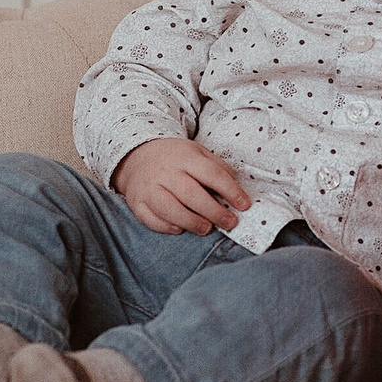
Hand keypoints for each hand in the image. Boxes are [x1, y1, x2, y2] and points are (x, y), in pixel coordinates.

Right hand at [113, 137, 251, 234]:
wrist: (137, 155)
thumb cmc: (175, 158)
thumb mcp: (198, 152)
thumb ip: (217, 168)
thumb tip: (236, 188)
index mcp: (185, 157)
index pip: (211, 174)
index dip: (230, 191)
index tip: (244, 205)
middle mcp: (165, 172)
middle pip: (191, 194)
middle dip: (213, 211)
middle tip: (229, 222)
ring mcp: (149, 188)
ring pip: (169, 209)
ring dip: (190, 222)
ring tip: (206, 228)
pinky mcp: (136, 202)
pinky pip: (151, 219)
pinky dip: (166, 227)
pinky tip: (180, 228)